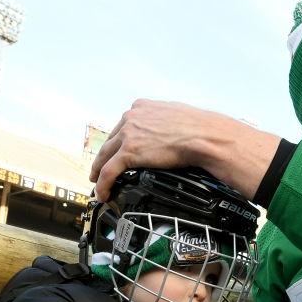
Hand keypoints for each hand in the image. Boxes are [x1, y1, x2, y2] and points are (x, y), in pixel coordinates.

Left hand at [90, 99, 280, 202]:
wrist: (204, 136)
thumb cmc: (198, 127)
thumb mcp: (175, 115)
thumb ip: (163, 121)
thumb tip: (169, 131)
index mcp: (140, 108)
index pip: (122, 126)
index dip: (117, 141)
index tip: (116, 151)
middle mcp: (130, 118)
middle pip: (110, 141)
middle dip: (104, 156)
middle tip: (101, 169)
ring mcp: (128, 135)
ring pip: (104, 156)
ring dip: (98, 172)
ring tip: (97, 183)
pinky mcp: (129, 152)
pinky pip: (108, 171)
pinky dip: (103, 184)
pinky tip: (102, 193)